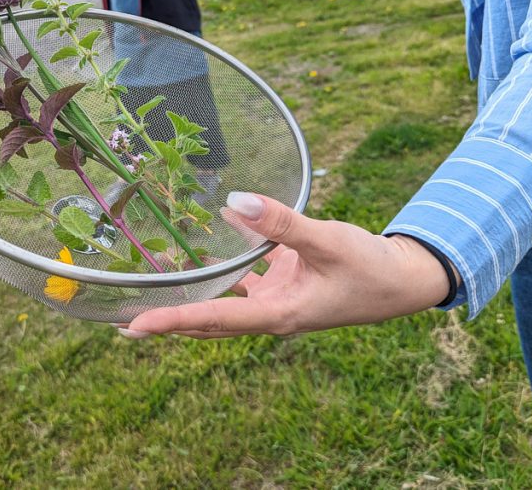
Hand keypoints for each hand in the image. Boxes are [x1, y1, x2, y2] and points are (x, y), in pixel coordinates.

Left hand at [124, 193, 452, 338]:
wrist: (405, 280)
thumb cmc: (370, 267)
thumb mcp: (326, 240)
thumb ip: (280, 223)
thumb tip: (233, 203)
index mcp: (278, 315)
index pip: (213, 321)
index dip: (171, 322)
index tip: (134, 327)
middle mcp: (271, 313)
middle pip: (208, 319)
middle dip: (170, 318)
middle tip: (125, 320)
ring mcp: (278, 299)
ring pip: (224, 297)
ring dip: (194, 288)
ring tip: (155, 277)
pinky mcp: (287, 284)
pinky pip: (248, 272)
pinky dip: (230, 256)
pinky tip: (215, 230)